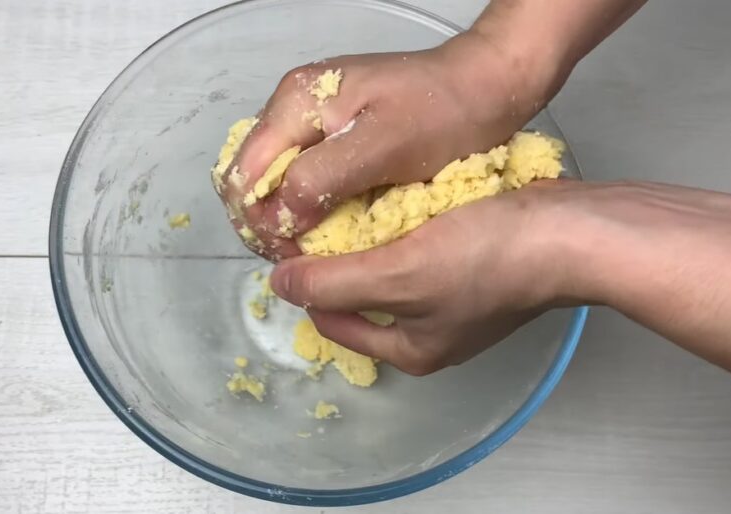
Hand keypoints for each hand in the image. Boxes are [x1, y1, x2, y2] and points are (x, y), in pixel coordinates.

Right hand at [218, 29, 560, 258]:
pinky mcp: (332, 134)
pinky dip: (306, 206)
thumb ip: (323, 178)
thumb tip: (276, 216)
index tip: (293, 258)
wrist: (486, 85)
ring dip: (285, 219)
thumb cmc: (443, 114)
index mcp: (296, 103)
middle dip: (266, 223)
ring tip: (313, 252)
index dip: (258, 221)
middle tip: (301, 261)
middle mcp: (292, 107)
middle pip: (250, 177)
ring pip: (273, 181)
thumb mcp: (384, 148)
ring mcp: (310, 119)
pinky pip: (300, 176)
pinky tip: (328, 229)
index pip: (243, 173)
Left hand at [272, 179, 730, 378]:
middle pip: (362, 298)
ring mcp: (457, 302)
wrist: (574, 231)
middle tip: (317, 216)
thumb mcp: (399, 274)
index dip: (305, 282)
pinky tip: (394, 198)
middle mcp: (431, 334)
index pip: (332, 320)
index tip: (291, 238)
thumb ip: (334, 282)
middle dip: (338, 260)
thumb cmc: (487, 257)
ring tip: (348, 202)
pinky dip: (403, 230)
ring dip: (369, 242)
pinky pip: (421, 251)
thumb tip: (279, 285)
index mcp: (410, 351)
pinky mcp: (477, 268)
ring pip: (391, 271)